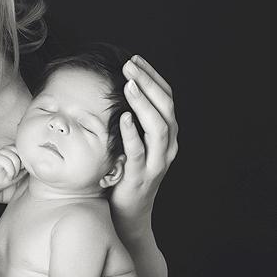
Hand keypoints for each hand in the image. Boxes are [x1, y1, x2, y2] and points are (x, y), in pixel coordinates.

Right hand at [0, 145, 23, 192]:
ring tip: (12, 175)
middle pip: (22, 155)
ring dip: (15, 171)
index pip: (26, 153)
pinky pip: (8, 163)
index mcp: (15, 149)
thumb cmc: (7, 176)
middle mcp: (9, 148)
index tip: (20, 171)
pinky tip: (8, 176)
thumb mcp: (21, 171)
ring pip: (16, 159)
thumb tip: (33, 162)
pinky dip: (10, 173)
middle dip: (20, 167)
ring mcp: (2, 151)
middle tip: (15, 174)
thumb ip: (26, 164)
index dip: (25, 164)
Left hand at [111, 55, 178, 228]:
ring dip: (143, 103)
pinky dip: (132, 132)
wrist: (128, 216)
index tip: (135, 59)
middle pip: (166, 107)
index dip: (153, 77)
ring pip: (158, 127)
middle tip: (130, 65)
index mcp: (165, 135)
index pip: (166, 98)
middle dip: (148, 83)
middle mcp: (167, 146)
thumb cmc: (124, 174)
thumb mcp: (130, 143)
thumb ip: (127, 121)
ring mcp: (157, 162)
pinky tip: (123, 117)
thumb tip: (110, 90)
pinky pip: (139, 152)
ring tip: (128, 84)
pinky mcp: (142, 177)